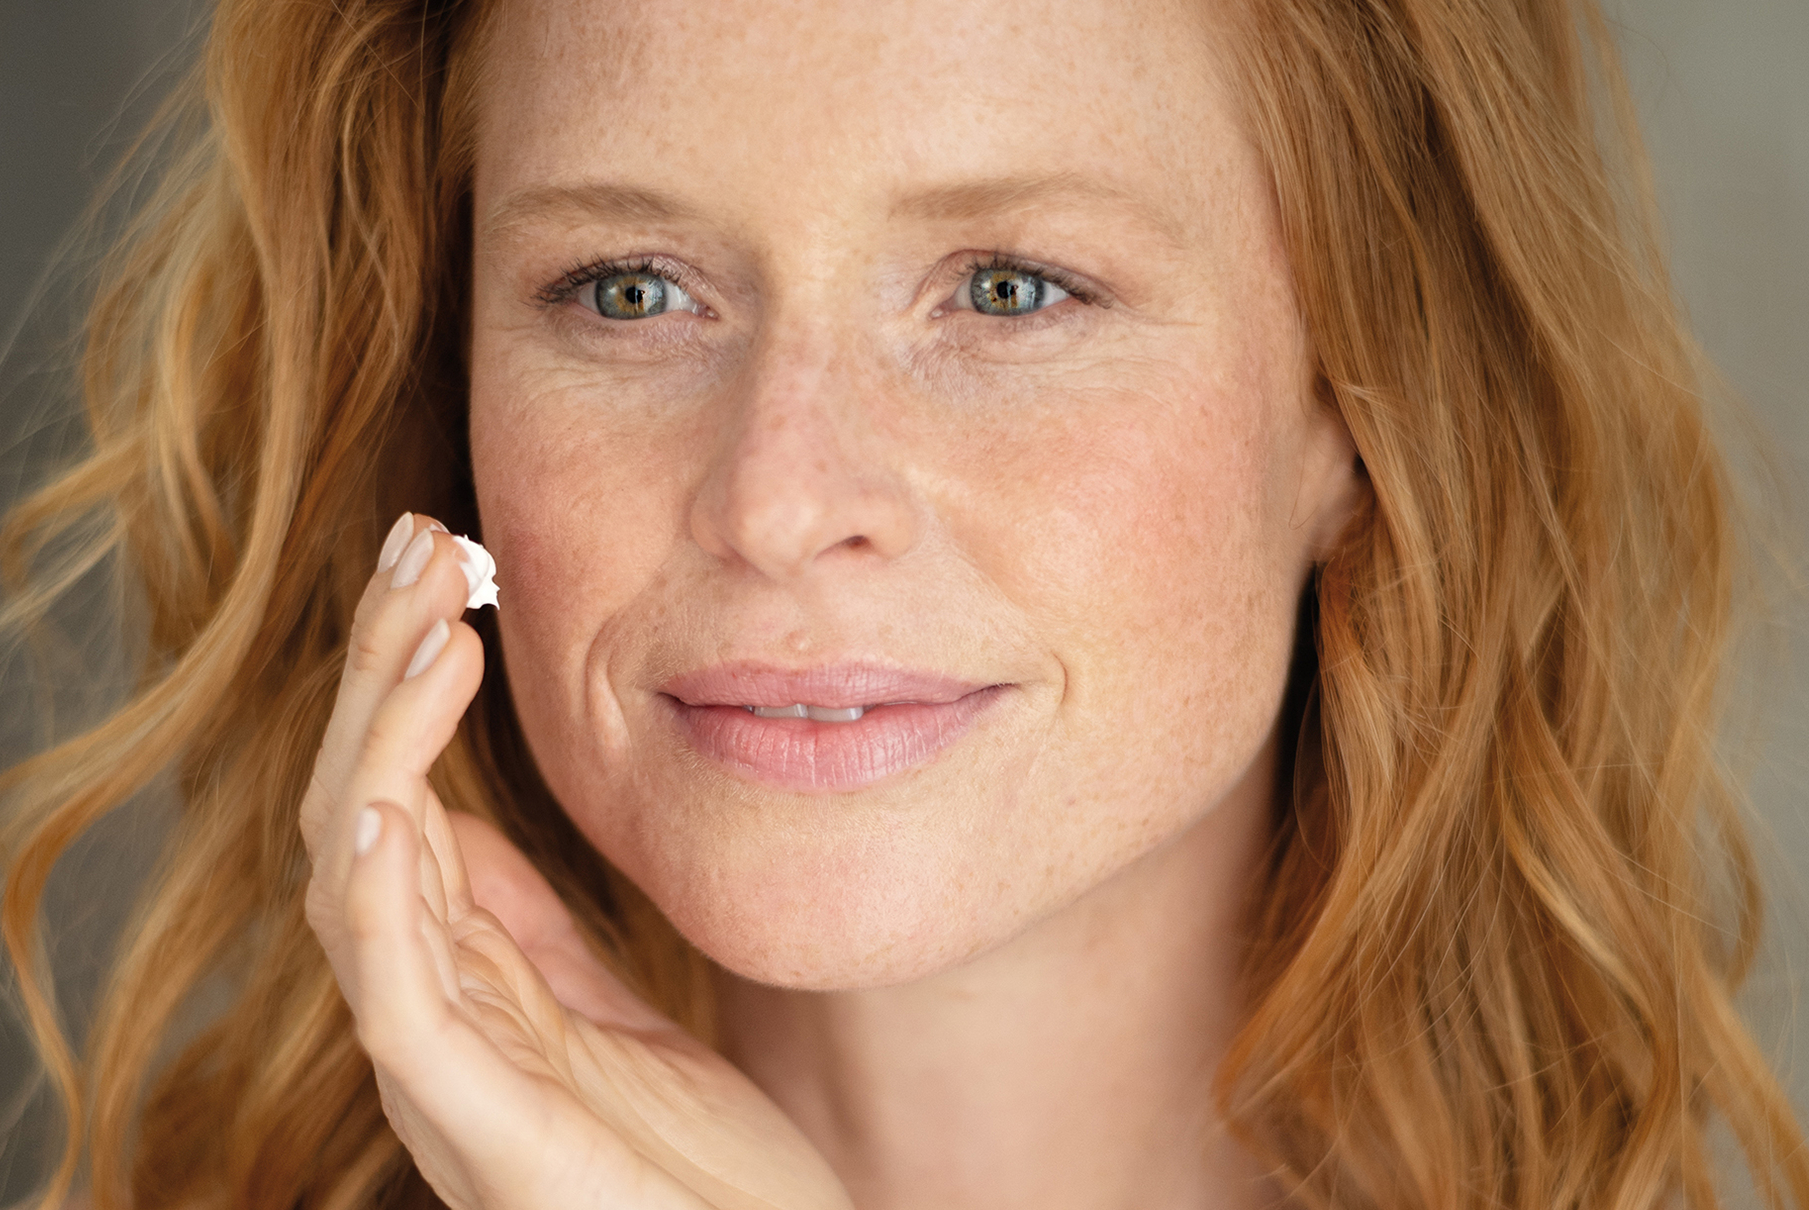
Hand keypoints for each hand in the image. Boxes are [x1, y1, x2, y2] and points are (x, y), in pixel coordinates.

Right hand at [299, 514, 851, 1209]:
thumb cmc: (697, 1166)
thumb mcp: (615, 1011)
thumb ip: (537, 929)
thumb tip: (468, 819)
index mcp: (466, 983)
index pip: (399, 798)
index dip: (400, 676)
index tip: (444, 558)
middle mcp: (433, 1018)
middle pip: (361, 811)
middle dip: (378, 673)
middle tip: (421, 542)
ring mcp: (448, 1074)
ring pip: (356, 885)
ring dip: (377, 746)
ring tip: (426, 626)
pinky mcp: (483, 1131)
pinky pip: (398, 1003)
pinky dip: (376, 895)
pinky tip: (388, 801)